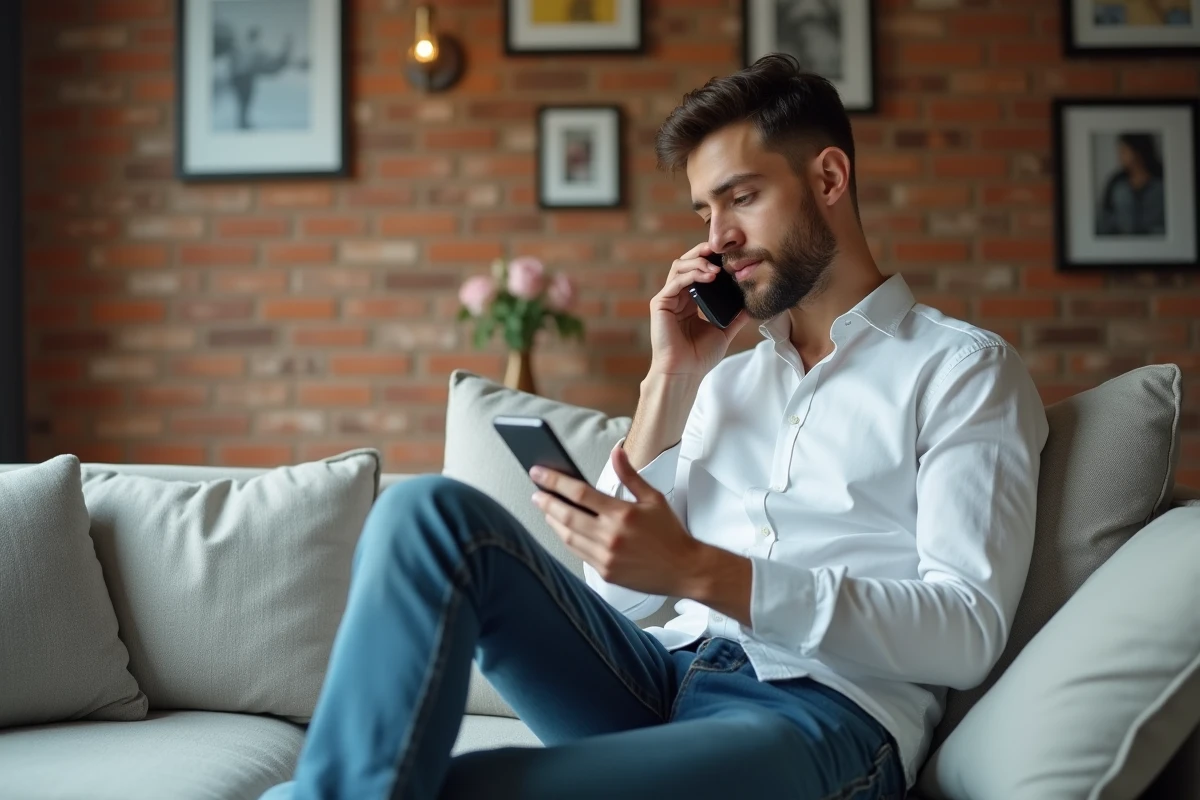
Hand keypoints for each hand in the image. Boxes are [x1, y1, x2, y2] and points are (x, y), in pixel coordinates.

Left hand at [529, 444, 700, 596]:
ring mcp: (606, 557)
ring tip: (546, 509)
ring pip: (568, 537)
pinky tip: (563, 529)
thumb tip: (616, 452)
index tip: (539, 473)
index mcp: (622, 514)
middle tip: (536, 492)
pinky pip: (578, 553)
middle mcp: (611, 536)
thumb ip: (630, 475)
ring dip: (553, 521)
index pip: (579, 493)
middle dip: (546, 502)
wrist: (685, 569)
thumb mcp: (653, 498)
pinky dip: (567, 539)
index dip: (554, 481)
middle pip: (567, 516)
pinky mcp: (605, 573)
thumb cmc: (670, 534)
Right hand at [647, 243, 750, 379]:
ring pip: (679, 267)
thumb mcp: (724, 332)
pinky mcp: (660, 304)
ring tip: (717, 268)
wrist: (685, 372)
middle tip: (721, 249)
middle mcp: (677, 297)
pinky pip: (675, 281)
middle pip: (686, 263)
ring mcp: (667, 299)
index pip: (698, 271)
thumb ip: (735, 317)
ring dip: (699, 262)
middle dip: (703, 253)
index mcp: (690, 301)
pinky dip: (692, 275)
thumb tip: (752, 305)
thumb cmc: (700, 357)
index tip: (729, 256)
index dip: (711, 260)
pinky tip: (708, 276)